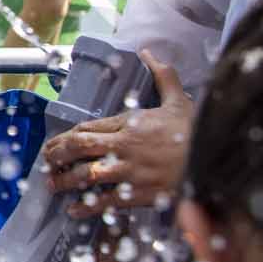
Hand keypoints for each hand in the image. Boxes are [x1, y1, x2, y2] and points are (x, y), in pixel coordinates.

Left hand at [42, 51, 194, 218]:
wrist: (217, 161)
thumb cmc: (196, 131)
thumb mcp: (179, 100)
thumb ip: (162, 75)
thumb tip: (149, 52)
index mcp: (129, 123)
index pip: (87, 128)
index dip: (66, 136)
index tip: (55, 143)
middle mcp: (123, 146)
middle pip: (78, 148)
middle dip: (57, 155)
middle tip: (45, 161)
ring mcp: (128, 171)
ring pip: (85, 175)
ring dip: (64, 180)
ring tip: (52, 185)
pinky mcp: (137, 194)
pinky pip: (104, 201)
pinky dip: (86, 207)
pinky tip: (74, 210)